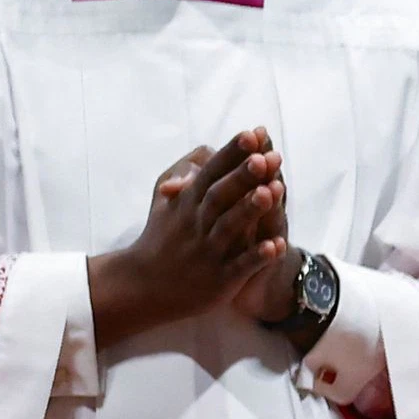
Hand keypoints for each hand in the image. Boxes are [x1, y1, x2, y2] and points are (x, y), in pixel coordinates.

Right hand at [88, 129, 289, 343]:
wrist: (142, 285)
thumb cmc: (161, 237)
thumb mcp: (166, 201)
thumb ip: (186, 173)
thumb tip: (207, 149)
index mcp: (188, 201)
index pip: (211, 172)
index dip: (231, 154)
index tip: (252, 133)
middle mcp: (197, 223)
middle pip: (221, 195)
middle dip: (242, 176)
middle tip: (265, 157)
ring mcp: (208, 251)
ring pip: (230, 227)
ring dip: (251, 210)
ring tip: (274, 192)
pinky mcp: (219, 279)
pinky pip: (239, 266)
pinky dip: (256, 256)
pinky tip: (276, 245)